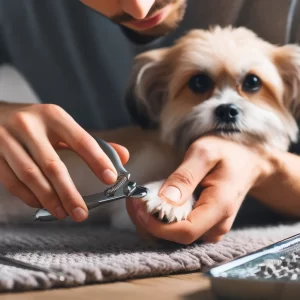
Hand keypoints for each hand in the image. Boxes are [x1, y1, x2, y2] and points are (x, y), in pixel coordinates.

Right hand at [0, 102, 128, 221]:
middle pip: (53, 165)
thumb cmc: (35, 122)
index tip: (110, 178)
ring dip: (48, 199)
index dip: (97, 160)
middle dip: (69, 193)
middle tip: (82, 213)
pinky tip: (41, 205)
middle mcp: (29, 125)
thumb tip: (123, 157)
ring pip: (31, 175)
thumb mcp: (61, 124)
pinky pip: (11, 180)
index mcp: (53, 116)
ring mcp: (6, 139)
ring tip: (63, 214)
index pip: (81, 140)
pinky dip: (28, 196)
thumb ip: (92, 141)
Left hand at [126, 135, 273, 243]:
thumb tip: (165, 200)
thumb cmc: (225, 154)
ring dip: (151, 222)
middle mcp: (216, 225)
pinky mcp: (203, 226)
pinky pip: (176, 230)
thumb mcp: (204, 154)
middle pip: (175, 238)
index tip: (138, 207)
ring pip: (173, 237)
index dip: (157, 225)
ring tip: (139, 200)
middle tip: (133, 200)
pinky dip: (159, 220)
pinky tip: (152, 204)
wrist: (244, 160)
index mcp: (220, 207)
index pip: (186, 231)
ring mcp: (209, 228)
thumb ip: (185, 177)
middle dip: (148, 223)